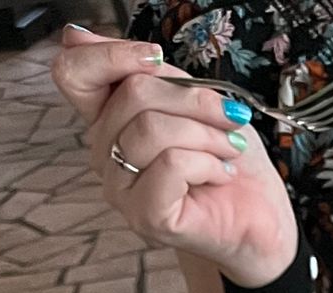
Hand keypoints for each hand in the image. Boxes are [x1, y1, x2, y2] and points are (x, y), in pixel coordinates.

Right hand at [53, 27, 299, 288]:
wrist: (260, 217)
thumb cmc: (226, 157)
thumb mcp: (190, 99)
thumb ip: (147, 72)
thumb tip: (78, 36)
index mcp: (108, 120)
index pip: (73, 74)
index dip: (111, 55)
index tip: (156, 58)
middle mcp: (105, 155)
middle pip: (132, 94)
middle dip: (192, 99)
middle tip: (229, 117)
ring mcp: (121, 190)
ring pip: (152, 129)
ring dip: (206, 133)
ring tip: (230, 148)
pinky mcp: (146, 216)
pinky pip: (172, 164)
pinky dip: (209, 163)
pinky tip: (222, 175)